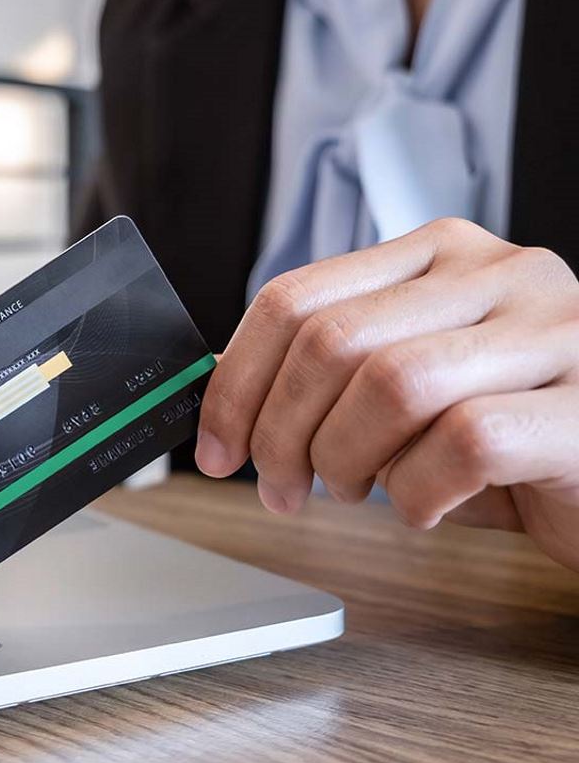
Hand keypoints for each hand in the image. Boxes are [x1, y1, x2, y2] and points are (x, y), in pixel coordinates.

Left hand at [195, 218, 578, 570]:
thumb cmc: (506, 434)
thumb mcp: (411, 387)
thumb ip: (334, 374)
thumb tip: (222, 396)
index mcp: (439, 254)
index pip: (294, 297)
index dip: (235, 381)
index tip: (217, 446)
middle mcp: (498, 274)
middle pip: (331, 343)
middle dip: (278, 433)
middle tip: (279, 489)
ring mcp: (553, 332)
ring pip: (392, 386)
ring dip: (346, 462)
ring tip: (358, 492)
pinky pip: (464, 443)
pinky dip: (420, 493)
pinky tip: (427, 508)